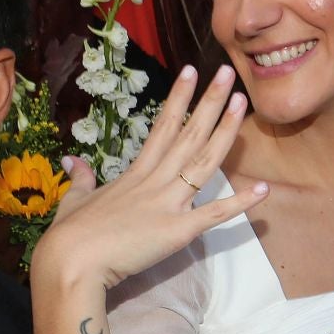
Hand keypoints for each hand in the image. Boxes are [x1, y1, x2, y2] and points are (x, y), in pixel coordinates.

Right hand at [32, 64, 264, 293]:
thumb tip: (71, 160)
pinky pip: (214, 215)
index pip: (162, 127)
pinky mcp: (177, 230)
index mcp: (134, 173)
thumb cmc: (69, 234)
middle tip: (229, 73)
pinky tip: (264, 188)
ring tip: (243, 103)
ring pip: (204, 161)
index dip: (179, 98)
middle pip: (189, 134)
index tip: (192, 71)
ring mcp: (168, 203)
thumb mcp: (74, 199)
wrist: (71, 262)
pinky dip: (240, 203)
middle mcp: (155, 180)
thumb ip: (79, 177)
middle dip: (210, 102)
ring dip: (225, 132)